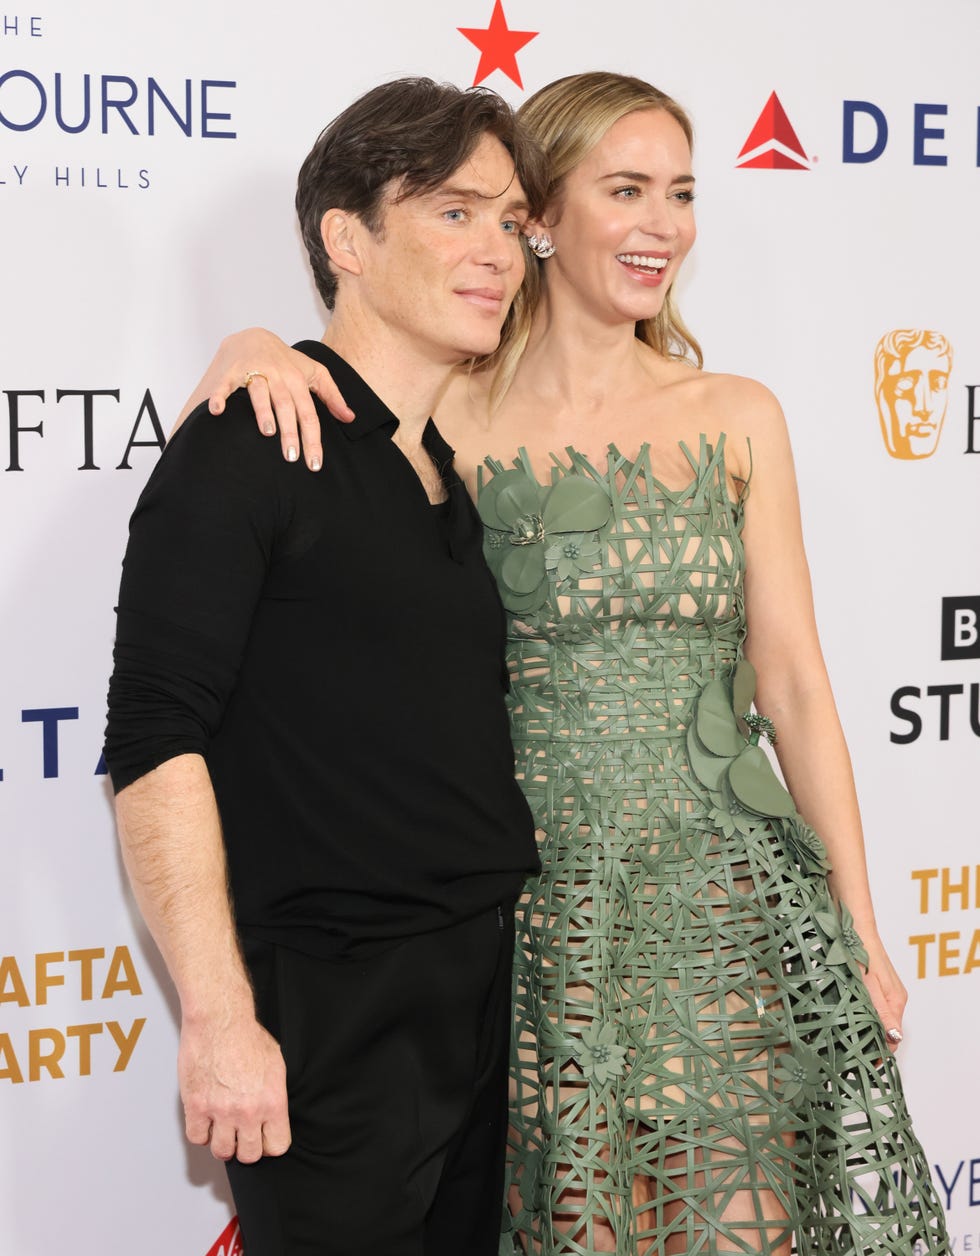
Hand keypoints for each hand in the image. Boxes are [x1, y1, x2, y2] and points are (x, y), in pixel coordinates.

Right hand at [178, 1010, 290, 1162]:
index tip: (263, 1138)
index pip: (277, 1146)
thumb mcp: (275, 1066)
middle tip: (241, 1134)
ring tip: (223, 1127)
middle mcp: (248, 1111)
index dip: (270, 1144)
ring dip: (223, 1142)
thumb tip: (271, 1117)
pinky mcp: (196, 1106)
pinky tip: (205, 1119)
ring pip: (222, 1152)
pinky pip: (197, 1138)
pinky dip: (201, 1132)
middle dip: (246, 1146)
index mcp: (273, 1101)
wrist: (220, 1020)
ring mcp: (221, 1111)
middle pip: (250, 1155)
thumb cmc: (247, 1036)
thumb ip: (273, 1096)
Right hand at [205, 327, 354, 470]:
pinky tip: (217, 410)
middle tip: (291, 456)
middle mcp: (278, 376)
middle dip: (289, 431)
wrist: (254, 336)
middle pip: (286, 405)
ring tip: (267, 432)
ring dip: (263, 411)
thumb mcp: (314, 373)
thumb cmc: (287, 361)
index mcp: (298, 381)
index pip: (309, 414)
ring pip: (260, 392)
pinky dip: (220, 395)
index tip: (314, 464)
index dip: (313, 439)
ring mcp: (254, 371)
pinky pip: (225, 384)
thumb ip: (332, 396)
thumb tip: (350, 418)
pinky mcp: (232, 371)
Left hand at [860, 933, 907, 1052]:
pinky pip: (874, 1006)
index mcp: (896, 1001)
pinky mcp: (878, 983)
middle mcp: (896, 998)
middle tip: (849, 1051)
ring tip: (845, 1036)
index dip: (880, 1053)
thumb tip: (893, 1038)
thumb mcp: (866, 985)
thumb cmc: (859, 952)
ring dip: (866, 1028)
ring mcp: (888, 990)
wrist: (854, 925)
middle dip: (872, 1042)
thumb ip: (880, 1011)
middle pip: (888, 1030)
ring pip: (879, 1018)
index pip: (894, 1039)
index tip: (863, 1063)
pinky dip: (863, 1013)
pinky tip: (848, 1014)